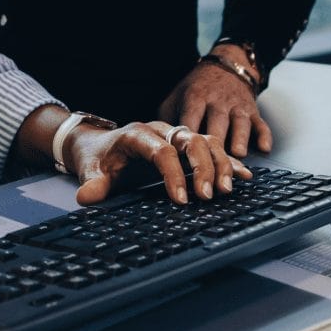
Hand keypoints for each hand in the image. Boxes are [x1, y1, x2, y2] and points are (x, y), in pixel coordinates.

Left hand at [63, 121, 252, 205]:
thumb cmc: (97, 157)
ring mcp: (175, 136)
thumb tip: (86, 196)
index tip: (180, 199)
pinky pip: (212, 149)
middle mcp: (161, 131)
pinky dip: (228, 162)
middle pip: (190, 141)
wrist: (98, 143)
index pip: (161, 151)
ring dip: (220, 165)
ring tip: (227, 189)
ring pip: (206, 142)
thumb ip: (93, 183)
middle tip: (208, 196)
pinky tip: (244, 175)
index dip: (173, 174)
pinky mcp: (185, 145)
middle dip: (202, 168)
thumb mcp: (91, 170)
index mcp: (137, 134)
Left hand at [159, 55, 272, 156]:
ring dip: (239, 141)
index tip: (183, 163)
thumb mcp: (175, 97)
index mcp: (195, 98)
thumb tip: (159, 148)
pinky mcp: (253, 111)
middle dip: (214, 150)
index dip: (186, 143)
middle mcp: (217, 102)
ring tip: (237, 158)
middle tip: (211, 171)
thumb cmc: (195, 90)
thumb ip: (167, 119)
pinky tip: (264, 149)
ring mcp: (237, 106)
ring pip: (240, 124)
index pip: (190, 121)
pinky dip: (264, 137)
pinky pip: (261, 124)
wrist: (224, 67)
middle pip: (216, 126)